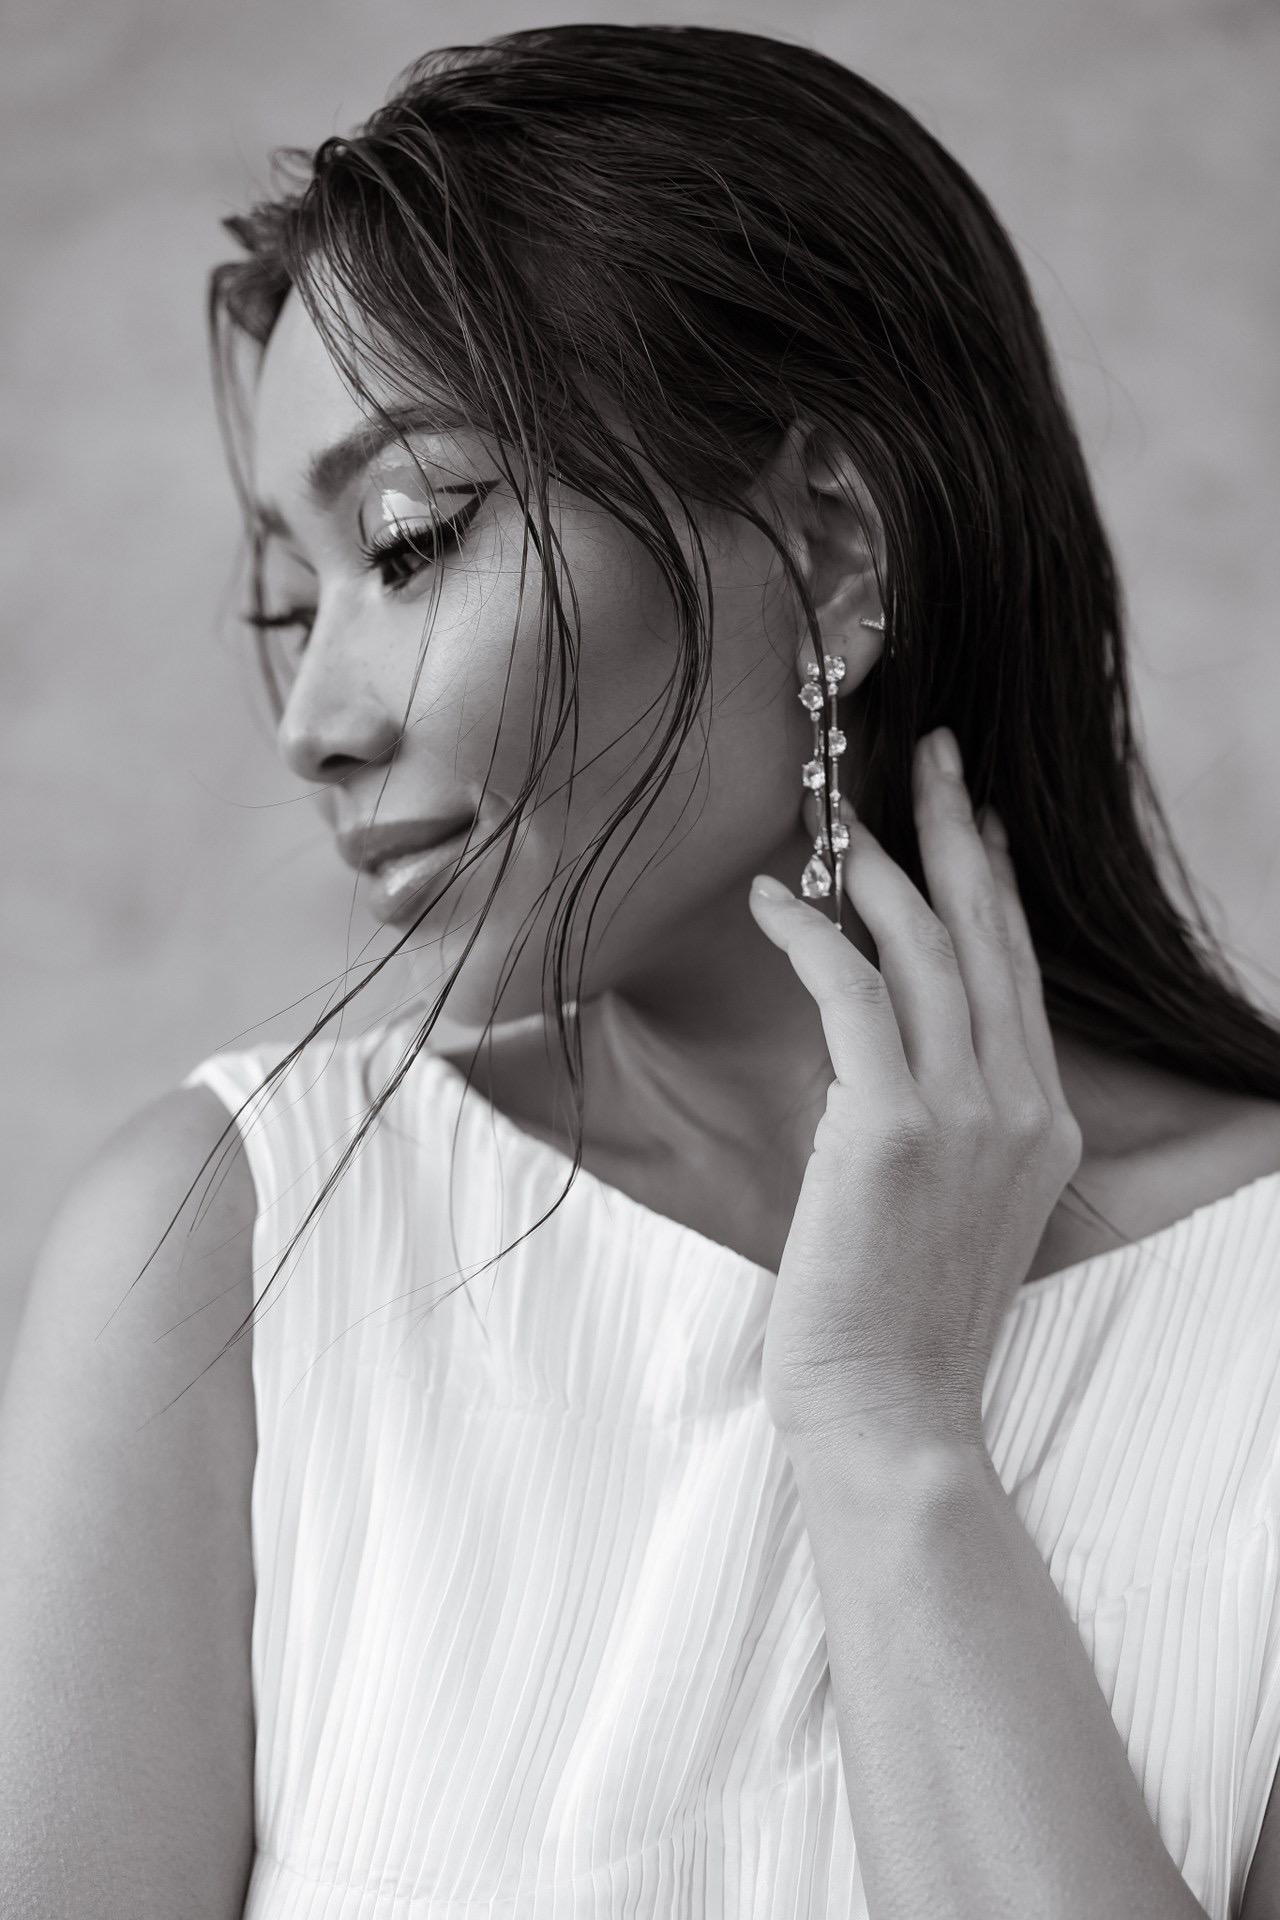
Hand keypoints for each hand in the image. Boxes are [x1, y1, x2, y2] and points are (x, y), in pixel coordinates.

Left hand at [747, 727, 1082, 1453]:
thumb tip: (874, 1057)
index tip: (976, 821)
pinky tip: (774, 901)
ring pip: (928, 946)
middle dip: (957, 831)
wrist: (891, 1406)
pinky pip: (855, 990)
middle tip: (930, 756)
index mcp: (1043, 1122)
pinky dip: (811, 933)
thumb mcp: (950, 1204)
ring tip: (832, 823)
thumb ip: (936, 1120)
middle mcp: (1021, 1104)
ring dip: (875, 870)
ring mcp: (967, 1113)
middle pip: (990, 933)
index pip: (1020, 972)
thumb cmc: (898, 1315)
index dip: (996, 885)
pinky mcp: (892, 1125)